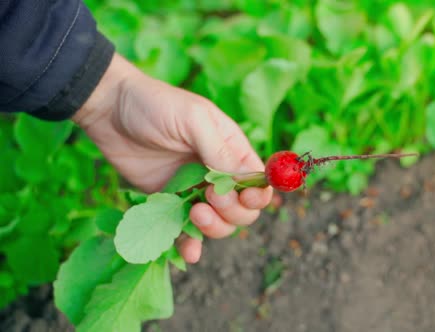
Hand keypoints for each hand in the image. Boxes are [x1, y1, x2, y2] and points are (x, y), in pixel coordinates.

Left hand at [73, 54, 272, 262]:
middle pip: (242, 209)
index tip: (241, 198)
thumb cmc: (155, 104)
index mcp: (231, 150)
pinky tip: (187, 252)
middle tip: (206, 199)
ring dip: (213, 228)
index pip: (257, 182)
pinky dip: (189, 245)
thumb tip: (243, 180)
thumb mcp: (193, 119)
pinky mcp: (169, 204)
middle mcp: (217, 174)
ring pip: (219, 224)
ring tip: (192, 213)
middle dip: (231, 212)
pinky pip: (185, 231)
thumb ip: (219, 149)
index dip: (256, 196)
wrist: (109, 109)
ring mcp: (193, 191)